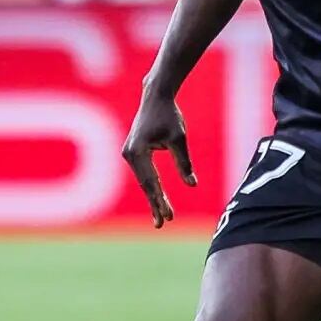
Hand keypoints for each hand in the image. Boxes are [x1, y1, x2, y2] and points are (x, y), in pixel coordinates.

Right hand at [122, 89, 196, 227]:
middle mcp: (129, 154)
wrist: (155, 96)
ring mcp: (129, 152)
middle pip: (144, 185)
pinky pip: (142, 173)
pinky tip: (157, 198)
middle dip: (155, 204)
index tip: (168, 217)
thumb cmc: (168, 115)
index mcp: (137, 152)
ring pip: (143, 180)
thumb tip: (192, 185)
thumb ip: (184, 163)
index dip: (159, 201)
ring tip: (162, 215)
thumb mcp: (178, 139)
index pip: (150, 182)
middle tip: (162, 224)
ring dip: (153, 196)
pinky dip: (150, 185)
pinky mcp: (133, 151)